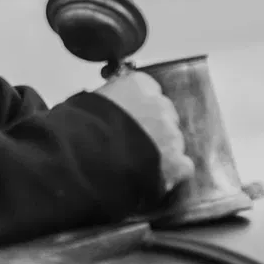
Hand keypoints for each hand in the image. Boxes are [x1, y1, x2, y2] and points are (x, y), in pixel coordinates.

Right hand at [94, 71, 195, 193]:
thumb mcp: (89, 104)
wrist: (86, 158)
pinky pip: (183, 166)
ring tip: (140, 165)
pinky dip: (173, 173)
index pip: (148, 90)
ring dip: (162, 150)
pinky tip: (157, 178)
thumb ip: (109, 101)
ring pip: (174, 140)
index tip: (132, 118)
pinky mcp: (177, 161)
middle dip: (153, 128)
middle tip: (135, 144)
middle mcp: (159, 105)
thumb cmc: (80, 128)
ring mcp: (172, 133)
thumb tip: (109, 108)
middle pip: (165, 115)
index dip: (140, 108)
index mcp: (137, 85)